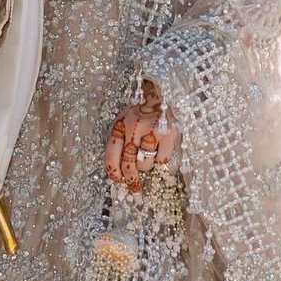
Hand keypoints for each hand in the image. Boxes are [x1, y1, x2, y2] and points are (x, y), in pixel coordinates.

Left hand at [104, 80, 178, 194]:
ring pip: (146, 164)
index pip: (111, 155)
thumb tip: (120, 172)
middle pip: (129, 165)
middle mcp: (134, 128)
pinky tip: (161, 147)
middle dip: (131, 179)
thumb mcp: (123, 121)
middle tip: (135, 189)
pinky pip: (162, 159)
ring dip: (147, 163)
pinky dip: (161, 158)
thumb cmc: (140, 111)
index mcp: (119, 125)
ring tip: (149, 150)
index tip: (118, 181)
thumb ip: (120, 142)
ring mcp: (152, 132)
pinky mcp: (169, 135)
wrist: (161, 92)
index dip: (114, 172)